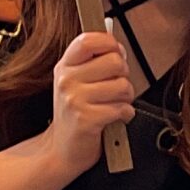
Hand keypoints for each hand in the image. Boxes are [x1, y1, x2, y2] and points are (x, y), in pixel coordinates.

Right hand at [47, 29, 134, 176]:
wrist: (62, 149)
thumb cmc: (76, 115)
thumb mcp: (76, 82)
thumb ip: (94, 63)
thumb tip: (118, 48)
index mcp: (65, 66)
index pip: (89, 40)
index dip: (110, 44)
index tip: (116, 54)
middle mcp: (67, 80)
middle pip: (115, 61)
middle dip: (124, 76)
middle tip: (116, 88)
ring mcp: (75, 99)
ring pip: (122, 86)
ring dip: (126, 98)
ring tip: (115, 104)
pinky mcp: (86, 119)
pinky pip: (122, 108)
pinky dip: (125, 114)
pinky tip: (115, 118)